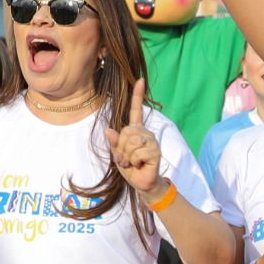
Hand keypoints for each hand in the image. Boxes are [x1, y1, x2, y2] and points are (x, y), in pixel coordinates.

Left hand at [114, 77, 164, 192]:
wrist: (141, 183)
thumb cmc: (130, 167)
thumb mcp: (118, 154)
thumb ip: (114, 142)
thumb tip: (108, 130)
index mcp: (136, 130)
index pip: (136, 110)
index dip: (138, 96)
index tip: (140, 81)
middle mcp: (145, 132)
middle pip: (126, 131)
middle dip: (121, 148)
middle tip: (126, 158)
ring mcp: (152, 141)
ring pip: (132, 142)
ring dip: (127, 156)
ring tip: (132, 162)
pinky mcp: (155, 152)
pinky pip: (138, 153)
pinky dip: (134, 162)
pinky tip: (140, 165)